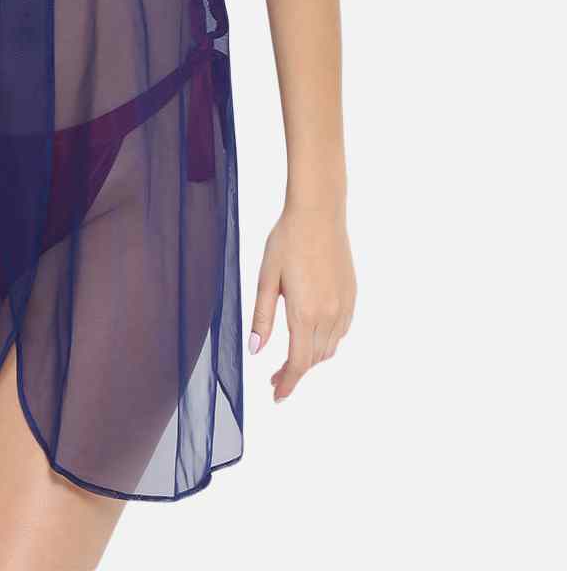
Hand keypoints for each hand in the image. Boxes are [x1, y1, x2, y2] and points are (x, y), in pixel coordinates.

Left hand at [247, 201, 355, 401]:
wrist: (319, 213)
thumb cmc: (287, 241)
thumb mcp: (266, 278)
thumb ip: (262, 317)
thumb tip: (255, 351)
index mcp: (304, 312)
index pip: (298, 362)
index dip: (287, 383)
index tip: (277, 395)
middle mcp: (329, 314)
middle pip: (313, 359)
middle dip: (295, 372)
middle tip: (275, 377)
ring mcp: (344, 306)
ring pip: (329, 347)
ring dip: (311, 358)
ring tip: (291, 359)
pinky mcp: (352, 296)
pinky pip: (341, 331)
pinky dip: (326, 341)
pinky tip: (312, 335)